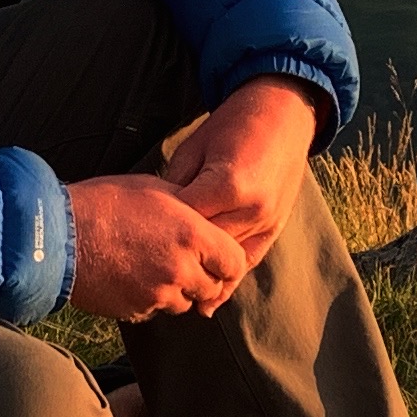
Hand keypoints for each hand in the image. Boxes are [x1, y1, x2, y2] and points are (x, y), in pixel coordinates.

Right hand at [67, 174, 251, 320]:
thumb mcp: (153, 188)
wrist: (56, 235)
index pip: (235, 262)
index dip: (228, 260)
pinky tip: (132, 277)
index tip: (218, 256)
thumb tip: (202, 214)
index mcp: (192, 235)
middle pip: (213, 287)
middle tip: (184, 262)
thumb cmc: (102, 203)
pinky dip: (150, 299)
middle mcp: (182, 269)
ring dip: (177, 290)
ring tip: (152, 266)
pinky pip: (155, 310)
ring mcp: (159, 294)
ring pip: (185, 302)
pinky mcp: (136, 311)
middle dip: (204, 277)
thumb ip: (187, 206)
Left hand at [154, 76, 324, 276]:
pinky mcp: (276, 227)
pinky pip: (249, 262)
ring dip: (201, 276)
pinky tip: (208, 303)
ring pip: (227, 262)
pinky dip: (229, 281)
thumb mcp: (194, 148)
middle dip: (177, 260)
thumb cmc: (231, 125)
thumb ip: (176, 186)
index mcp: (228, 185)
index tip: (134, 245)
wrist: (283, 113)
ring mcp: (267, 221)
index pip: (185, 224)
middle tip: (144, 276)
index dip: (158, 234)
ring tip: (169, 293)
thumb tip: (154, 219)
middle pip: (205, 249)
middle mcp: (251, 209)